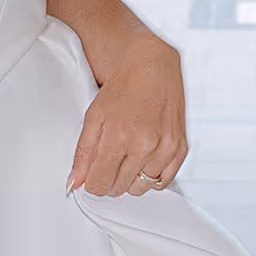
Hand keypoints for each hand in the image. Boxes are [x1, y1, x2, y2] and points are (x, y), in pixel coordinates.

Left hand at [69, 38, 187, 196]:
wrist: (152, 66)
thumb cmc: (122, 88)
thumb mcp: (93, 116)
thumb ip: (83, 153)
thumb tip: (75, 183)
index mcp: (120, 137)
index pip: (100, 184)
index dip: (93, 181)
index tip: (93, 172)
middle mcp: (146, 145)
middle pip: (119, 188)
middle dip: (110, 178)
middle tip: (110, 158)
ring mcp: (166, 148)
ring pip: (141, 188)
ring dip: (131, 178)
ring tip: (128, 155)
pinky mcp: (180, 148)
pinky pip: (163, 182)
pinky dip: (151, 176)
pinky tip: (144, 159)